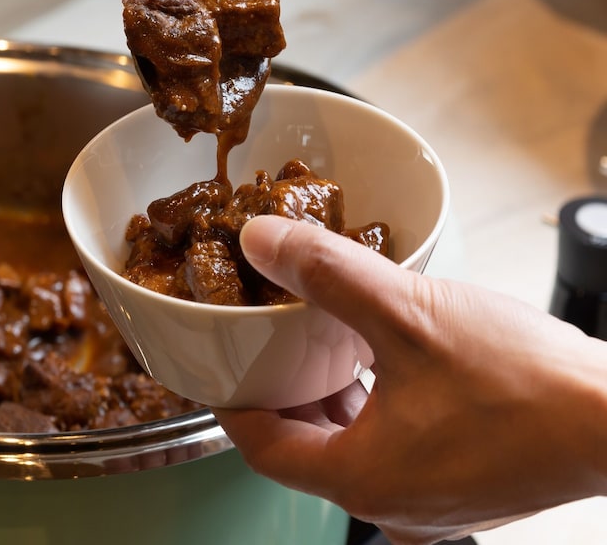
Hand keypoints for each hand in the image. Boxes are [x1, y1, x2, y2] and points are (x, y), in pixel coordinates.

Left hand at [213, 215, 606, 544]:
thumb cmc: (525, 384)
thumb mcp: (408, 314)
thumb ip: (327, 274)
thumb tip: (262, 241)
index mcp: (362, 481)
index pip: (263, 450)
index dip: (234, 404)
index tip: (224, 368)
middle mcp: (393, 507)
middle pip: (306, 449)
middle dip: (285, 394)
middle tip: (268, 346)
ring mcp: (432, 505)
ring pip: (353, 448)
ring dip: (333, 398)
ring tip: (322, 345)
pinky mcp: (465, 488)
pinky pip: (396, 449)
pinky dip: (377, 409)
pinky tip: (386, 364)